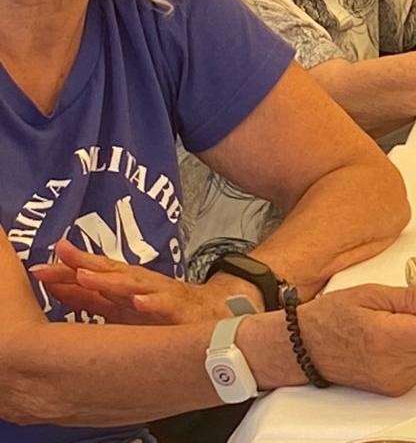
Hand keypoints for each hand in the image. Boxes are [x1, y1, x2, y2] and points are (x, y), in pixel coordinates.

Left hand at [29, 238, 227, 325]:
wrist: (216, 314)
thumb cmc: (165, 310)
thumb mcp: (122, 306)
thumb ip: (91, 298)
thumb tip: (56, 285)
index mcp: (126, 287)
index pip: (95, 274)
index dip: (69, 267)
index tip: (42, 262)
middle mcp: (142, 286)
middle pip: (111, 273)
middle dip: (85, 266)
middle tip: (60, 257)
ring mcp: (161, 296)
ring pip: (135, 286)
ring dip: (111, 281)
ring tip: (87, 276)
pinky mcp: (181, 312)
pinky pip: (166, 307)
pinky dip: (154, 303)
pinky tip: (140, 302)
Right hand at [294, 283, 415, 396]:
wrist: (304, 346)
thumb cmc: (331, 318)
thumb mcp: (374, 293)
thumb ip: (415, 297)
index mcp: (388, 338)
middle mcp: (392, 365)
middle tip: (411, 308)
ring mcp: (392, 381)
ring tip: (399, 324)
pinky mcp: (392, 389)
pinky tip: (397, 341)